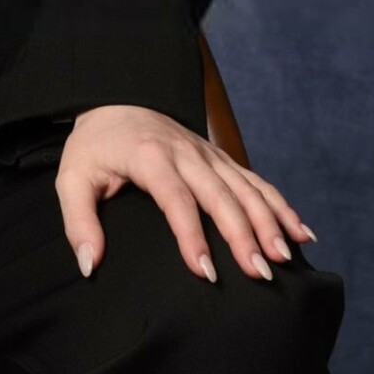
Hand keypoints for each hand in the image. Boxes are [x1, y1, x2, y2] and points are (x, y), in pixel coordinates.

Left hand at [55, 104, 317, 283]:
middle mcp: (186, 152)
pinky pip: (256, 180)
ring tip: (285, 258)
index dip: (192, 236)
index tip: (206, 273)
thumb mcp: (72, 178)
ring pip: (246, 188)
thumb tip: (90, 264)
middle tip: (260, 273)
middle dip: (243, 234)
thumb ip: (78, 221)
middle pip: (221, 194)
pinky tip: (301, 232)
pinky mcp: (220, 157)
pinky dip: (281, 205)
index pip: (176, 199)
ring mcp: (208, 153)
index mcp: (150, 156)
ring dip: (269, 222)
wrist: (114, 100)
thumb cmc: (94, 147)